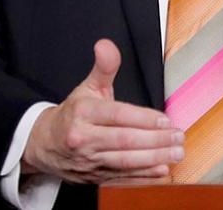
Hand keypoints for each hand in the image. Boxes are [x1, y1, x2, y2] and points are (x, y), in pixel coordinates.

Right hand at [22, 39, 183, 183]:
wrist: (44, 144)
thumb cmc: (73, 114)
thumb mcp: (87, 87)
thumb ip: (104, 67)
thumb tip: (106, 44)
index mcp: (83, 113)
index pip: (117, 115)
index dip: (143, 118)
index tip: (165, 120)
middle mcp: (84, 139)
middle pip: (124, 141)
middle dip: (155, 140)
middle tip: (178, 137)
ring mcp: (88, 162)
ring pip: (124, 162)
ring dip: (154, 159)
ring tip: (177, 152)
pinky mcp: (93, 177)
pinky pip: (121, 178)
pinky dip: (143, 177)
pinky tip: (162, 171)